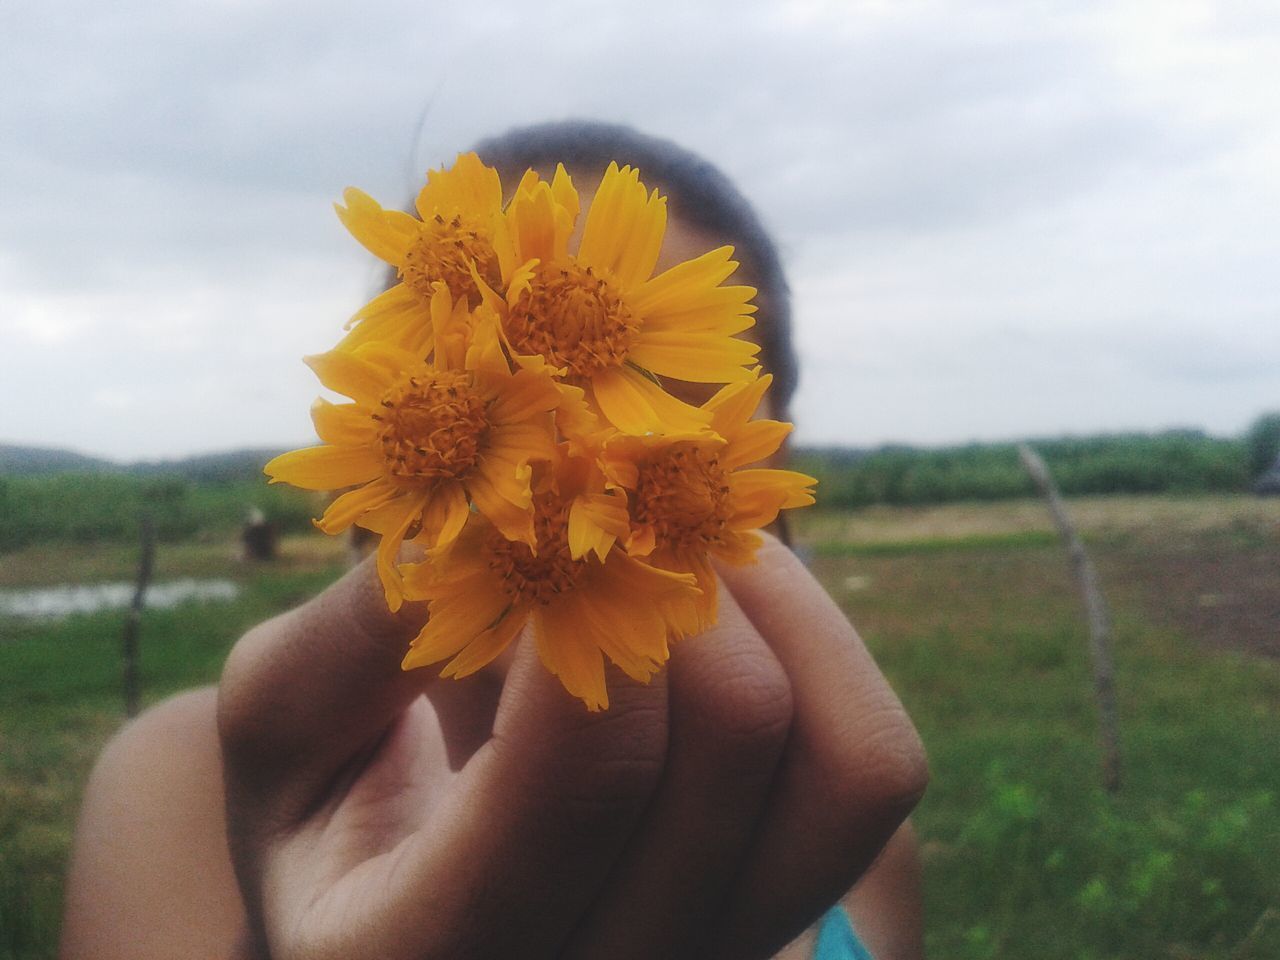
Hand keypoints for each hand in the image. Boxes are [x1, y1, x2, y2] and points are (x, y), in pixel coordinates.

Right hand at [217, 534, 926, 958]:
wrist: (418, 915)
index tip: (550, 513)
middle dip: (676, 578)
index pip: (583, 770)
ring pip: (849, 768)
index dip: (586, 602)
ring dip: (771, 608)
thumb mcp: (277, 730)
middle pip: (735, 737)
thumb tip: (485, 532)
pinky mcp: (793, 915)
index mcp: (424, 957)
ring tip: (681, 554)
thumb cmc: (336, 811)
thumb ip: (341, 640)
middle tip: (614, 509)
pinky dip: (823, 650)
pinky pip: (872, 771)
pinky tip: (731, 606)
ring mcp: (718, 958)